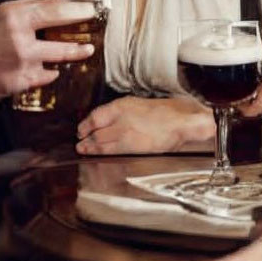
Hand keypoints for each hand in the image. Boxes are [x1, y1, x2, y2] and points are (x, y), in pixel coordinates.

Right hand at [0, 0, 95, 107]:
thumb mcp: (5, 16)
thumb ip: (32, 9)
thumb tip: (64, 4)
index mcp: (14, 15)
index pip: (53, 7)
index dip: (76, 7)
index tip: (90, 7)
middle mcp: (18, 35)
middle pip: (60, 26)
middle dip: (81, 23)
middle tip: (93, 21)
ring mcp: (22, 59)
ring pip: (60, 54)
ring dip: (76, 51)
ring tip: (86, 49)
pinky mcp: (25, 80)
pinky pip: (50, 74)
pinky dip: (52, 71)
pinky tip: (50, 68)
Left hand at [76, 95, 213, 154]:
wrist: (182, 120)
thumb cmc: (166, 112)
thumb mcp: (139, 105)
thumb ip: (123, 112)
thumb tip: (108, 122)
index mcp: (122, 105)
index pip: (95, 116)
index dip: (86, 124)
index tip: (82, 129)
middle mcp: (121, 118)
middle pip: (96, 131)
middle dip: (85, 138)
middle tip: (79, 143)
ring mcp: (126, 133)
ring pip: (101, 143)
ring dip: (90, 147)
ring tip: (84, 150)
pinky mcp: (133, 147)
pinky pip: (112, 152)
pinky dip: (101, 154)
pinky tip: (97, 155)